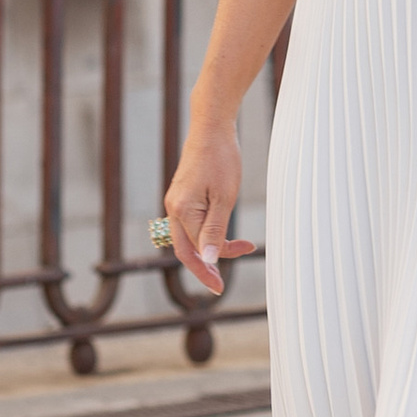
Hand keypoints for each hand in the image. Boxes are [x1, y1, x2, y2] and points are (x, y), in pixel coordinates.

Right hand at [162, 122, 258, 297]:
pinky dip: (209, 232)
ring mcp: (177, 202)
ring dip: (213, 247)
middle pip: (188, 249)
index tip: (219, 289)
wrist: (211, 127)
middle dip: (209, 264)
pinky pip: (193, 223)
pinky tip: (228, 232)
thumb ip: (215, 231)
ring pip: (191, 237)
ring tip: (242, 247)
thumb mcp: (224, 198)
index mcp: (181, 211)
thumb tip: (208, 260)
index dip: (206, 273)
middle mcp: (173, 209)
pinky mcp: (183, 196)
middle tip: (229, 275)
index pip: (192, 253)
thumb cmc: (221, 159)